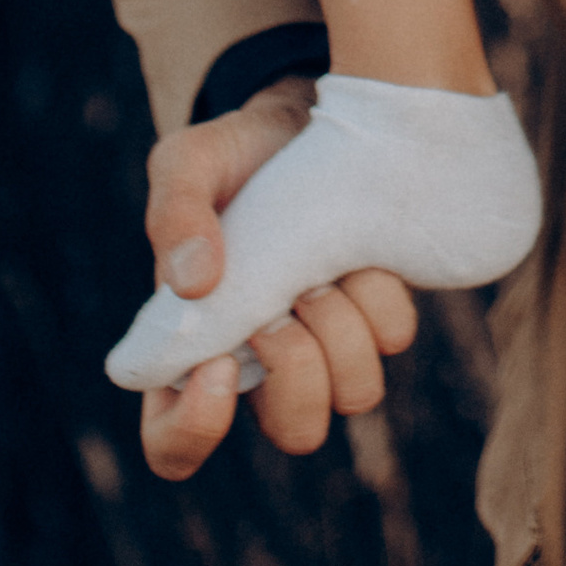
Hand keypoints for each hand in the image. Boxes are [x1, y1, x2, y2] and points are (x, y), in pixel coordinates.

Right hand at [134, 83, 418, 481]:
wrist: (304, 120)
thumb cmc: (233, 155)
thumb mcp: (186, 165)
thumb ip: (174, 215)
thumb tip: (195, 286)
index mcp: (194, 348)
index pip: (173, 446)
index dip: (194, 431)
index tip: (218, 368)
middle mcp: (263, 362)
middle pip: (295, 429)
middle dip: (297, 368)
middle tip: (284, 304)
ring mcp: (326, 342)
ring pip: (355, 393)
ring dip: (341, 326)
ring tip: (321, 269)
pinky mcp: (376, 312)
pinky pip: (392, 334)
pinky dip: (377, 292)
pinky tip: (355, 252)